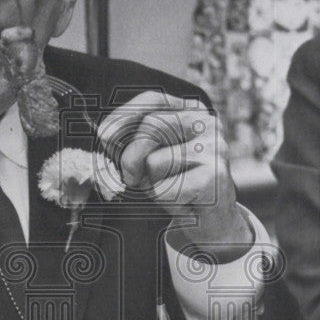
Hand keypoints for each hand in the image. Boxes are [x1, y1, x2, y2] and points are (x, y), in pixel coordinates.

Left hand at [98, 90, 252, 257]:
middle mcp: (207, 124)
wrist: (212, 219)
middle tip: (133, 179)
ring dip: (151, 183)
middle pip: (150, 128)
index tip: (104, 136)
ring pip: (154, 162)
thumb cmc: (177, 183)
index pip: (153, 100)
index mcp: (193, 112)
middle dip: (130, 157)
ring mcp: (214, 148)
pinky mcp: (215, 177)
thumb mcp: (154, 154)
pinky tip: (182, 202)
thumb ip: (135, 140)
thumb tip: (105, 136)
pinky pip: (165, 189)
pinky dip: (164, 201)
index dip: (124, 116)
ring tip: (170, 190)